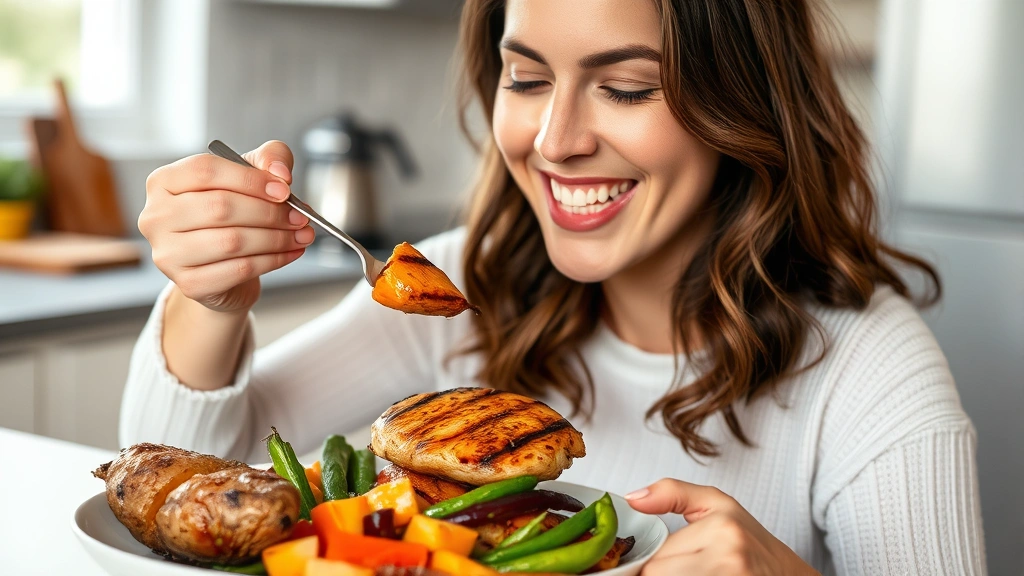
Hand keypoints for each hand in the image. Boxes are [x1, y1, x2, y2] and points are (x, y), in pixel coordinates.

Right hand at [139, 141, 313, 313]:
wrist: (221, 266)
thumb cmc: (231, 214)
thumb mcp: (249, 176)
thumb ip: (269, 159)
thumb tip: (280, 174)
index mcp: (163, 182)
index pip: (205, 171)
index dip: (250, 179)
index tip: (284, 189)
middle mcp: (156, 217)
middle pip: (220, 207)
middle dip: (269, 212)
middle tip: (299, 216)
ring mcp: (168, 254)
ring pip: (231, 241)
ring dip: (276, 238)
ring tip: (301, 234)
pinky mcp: (188, 284)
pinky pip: (239, 269)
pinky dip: (273, 260)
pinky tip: (290, 252)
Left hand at [626, 479, 818, 575]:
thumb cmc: (752, 543)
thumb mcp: (717, 505)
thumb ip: (672, 493)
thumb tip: (631, 499)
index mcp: (721, 528)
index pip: (655, 559)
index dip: (651, 565)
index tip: (659, 563)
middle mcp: (729, 557)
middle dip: (660, 575)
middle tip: (679, 567)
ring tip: (688, 571)